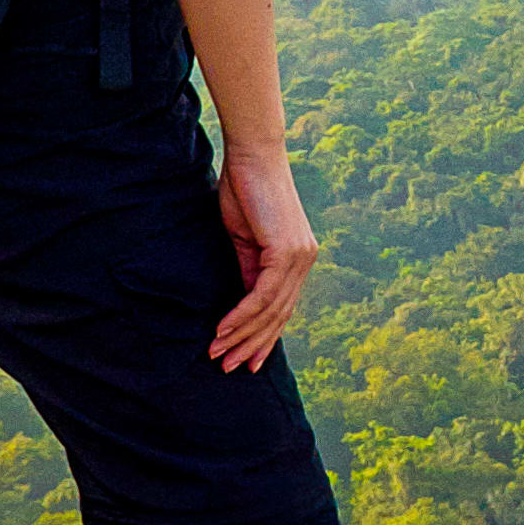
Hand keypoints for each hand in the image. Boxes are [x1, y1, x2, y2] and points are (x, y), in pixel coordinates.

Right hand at [210, 147, 322, 372]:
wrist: (252, 156)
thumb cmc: (245, 190)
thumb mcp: (245, 238)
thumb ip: (248, 269)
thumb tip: (242, 302)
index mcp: (298, 258)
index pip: (282, 307)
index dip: (264, 336)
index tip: (246, 359)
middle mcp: (305, 260)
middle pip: (280, 316)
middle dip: (253, 345)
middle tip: (229, 368)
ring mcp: (299, 257)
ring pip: (271, 310)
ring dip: (242, 336)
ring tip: (218, 355)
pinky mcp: (286, 252)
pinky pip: (262, 295)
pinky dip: (241, 315)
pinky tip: (223, 331)